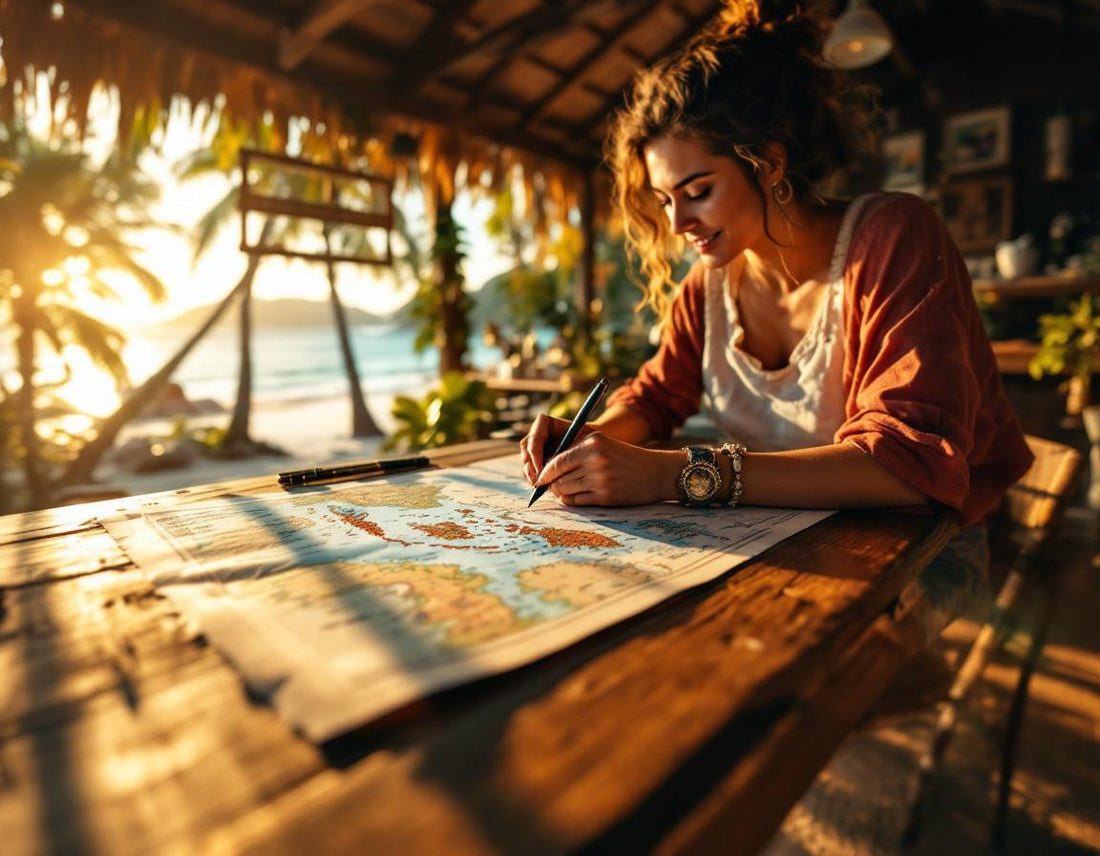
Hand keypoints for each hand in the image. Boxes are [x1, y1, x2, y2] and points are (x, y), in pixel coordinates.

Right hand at [519, 414, 593, 485]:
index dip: (535, 455)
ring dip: (531, 475)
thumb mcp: (579, 442)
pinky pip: (530, 470)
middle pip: (526, 451)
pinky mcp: (536, 461)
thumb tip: (550, 468)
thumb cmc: (588, 440)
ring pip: (526, 462)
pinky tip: (542, 487)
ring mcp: (535, 448)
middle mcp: (536, 434)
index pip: (534, 439)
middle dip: (530, 467)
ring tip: (540, 486)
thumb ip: (565, 452)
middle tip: (538, 481)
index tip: (542, 469)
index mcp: (543, 423)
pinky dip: (535, 479)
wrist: (592, 445)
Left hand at [531, 430, 682, 506]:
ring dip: (561, 493)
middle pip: (558, 478)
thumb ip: (576, 452)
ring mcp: (600, 480)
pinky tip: (577, 498)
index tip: (540, 479)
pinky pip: (577, 502)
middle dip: (552, 485)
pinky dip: (572, 501)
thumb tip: (547, 470)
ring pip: (566, 490)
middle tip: (552, 488)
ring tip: (565, 492)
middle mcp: (595, 460)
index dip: (545, 472)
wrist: (657, 473)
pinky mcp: (605, 496)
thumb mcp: (603, 445)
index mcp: (592, 444)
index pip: (557, 461)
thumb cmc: (626, 459)